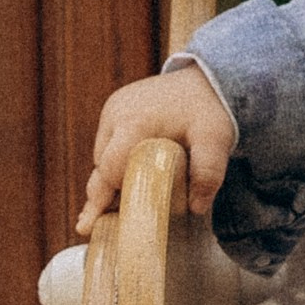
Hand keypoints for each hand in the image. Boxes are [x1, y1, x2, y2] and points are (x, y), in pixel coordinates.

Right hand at [79, 63, 235, 228]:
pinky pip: (108, 142)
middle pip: (102, 165)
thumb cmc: (210, 111)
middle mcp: (117, 114)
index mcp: (136, 123)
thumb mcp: (216, 141)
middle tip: (88, 226)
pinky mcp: (115, 107)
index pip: (111, 168)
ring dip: (109, 177)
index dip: (104, 198)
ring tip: (115, 204)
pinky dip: (114, 161)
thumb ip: (208, 173)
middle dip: (99, 194)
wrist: (208, 78)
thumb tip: (196, 208)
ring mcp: (113, 108)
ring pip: (102, 155)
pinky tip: (123, 178)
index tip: (90, 224)